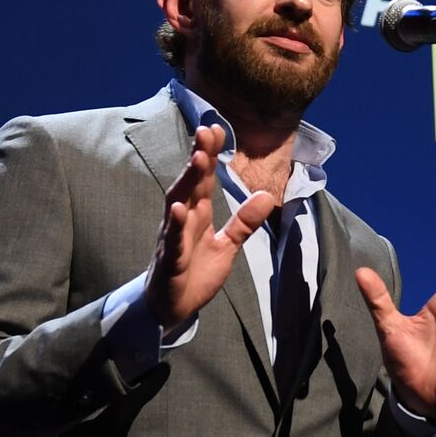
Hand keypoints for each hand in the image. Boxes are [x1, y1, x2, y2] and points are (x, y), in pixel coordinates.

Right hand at [145, 124, 276, 330]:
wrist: (173, 308)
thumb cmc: (195, 272)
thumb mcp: (227, 246)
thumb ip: (244, 222)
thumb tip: (265, 195)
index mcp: (196, 214)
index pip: (203, 178)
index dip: (209, 154)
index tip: (217, 127)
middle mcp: (181, 220)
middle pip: (190, 183)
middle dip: (198, 157)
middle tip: (206, 130)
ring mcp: (173, 239)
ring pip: (178, 204)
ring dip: (187, 181)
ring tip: (198, 158)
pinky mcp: (170, 261)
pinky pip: (172, 240)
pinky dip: (175, 224)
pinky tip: (179, 208)